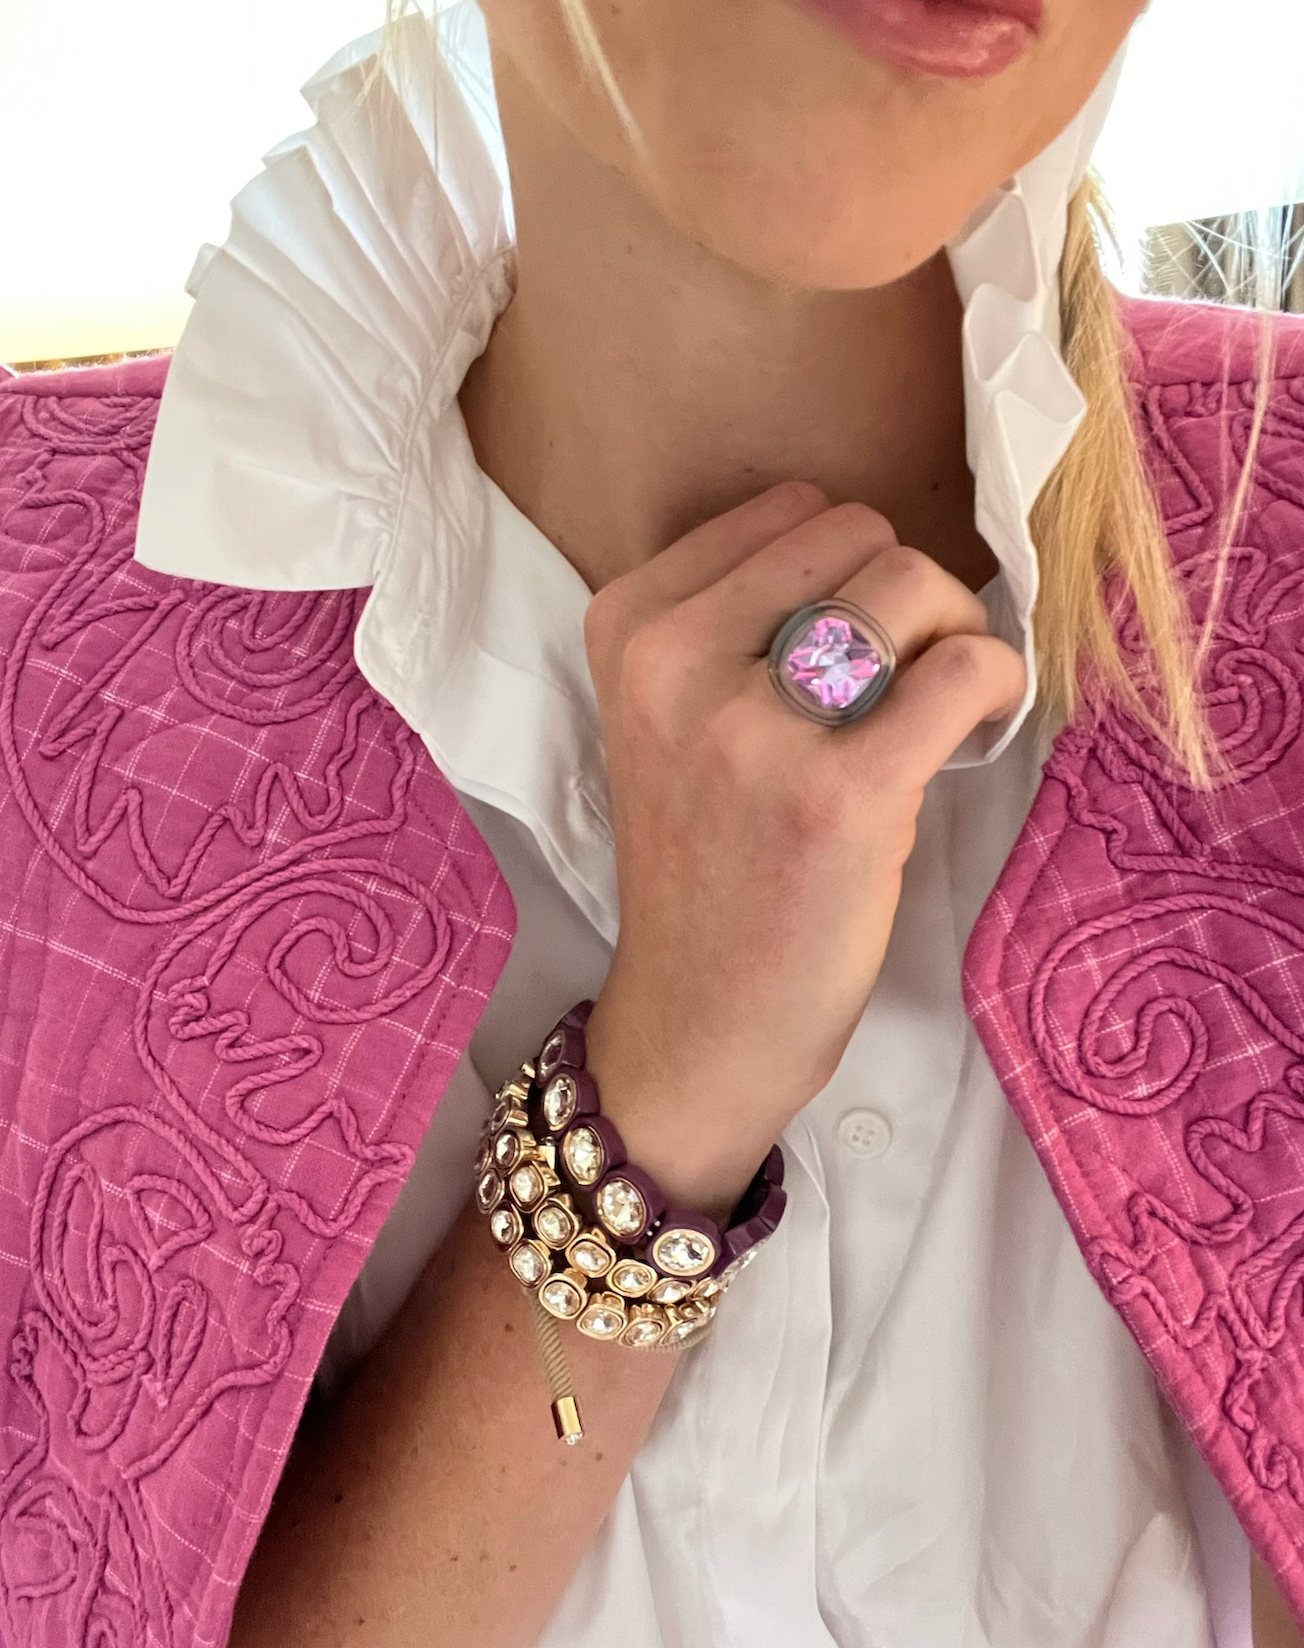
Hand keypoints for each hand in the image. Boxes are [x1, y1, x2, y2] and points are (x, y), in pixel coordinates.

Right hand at [582, 482, 1023, 1218]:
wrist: (699, 1020)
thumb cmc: (706, 865)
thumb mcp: (668, 717)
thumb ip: (735, 622)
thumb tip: (887, 552)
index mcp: (628, 626)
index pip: (791, 509)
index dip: (846, 570)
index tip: (850, 643)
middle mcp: (674, 661)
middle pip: (860, 533)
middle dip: (904, 598)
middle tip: (899, 684)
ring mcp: (750, 728)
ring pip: (911, 582)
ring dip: (951, 636)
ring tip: (933, 710)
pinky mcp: (838, 795)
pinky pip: (964, 668)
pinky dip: (993, 685)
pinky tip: (972, 730)